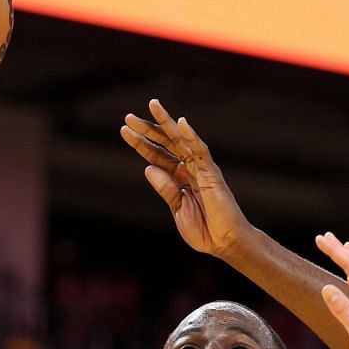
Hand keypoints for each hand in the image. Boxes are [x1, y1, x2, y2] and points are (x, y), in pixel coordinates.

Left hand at [120, 100, 252, 256]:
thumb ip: (166, 189)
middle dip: (148, 129)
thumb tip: (148, 168)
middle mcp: (189, 169)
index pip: (157, 156)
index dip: (141, 144)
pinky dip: (192, 136)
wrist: (224, 243)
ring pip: (182, 140)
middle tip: (128, 117)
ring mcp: (200, 169)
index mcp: (178, 179)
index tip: (124, 131)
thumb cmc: (204, 229)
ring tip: (153, 105)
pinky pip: (201, 151)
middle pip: (166, 143)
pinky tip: (181, 123)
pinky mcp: (212, 173)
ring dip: (166, 123)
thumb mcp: (177, 209)